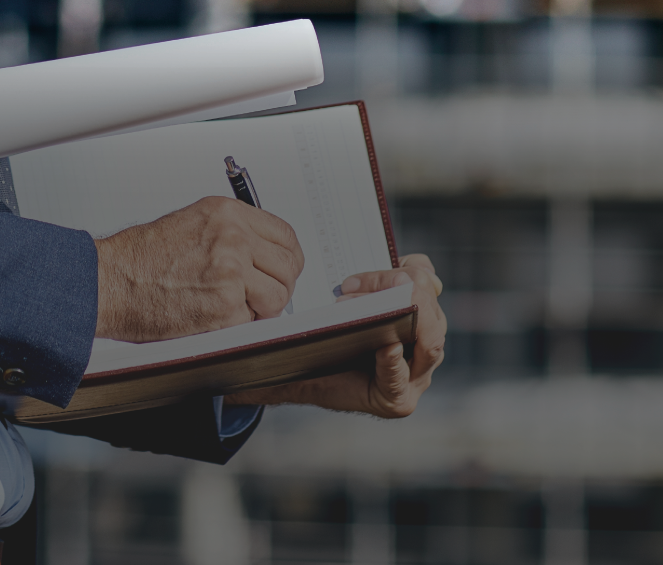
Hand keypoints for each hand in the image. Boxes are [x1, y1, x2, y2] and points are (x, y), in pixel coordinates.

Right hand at [93, 196, 303, 341]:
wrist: (111, 281)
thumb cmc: (141, 258)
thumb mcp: (193, 224)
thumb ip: (232, 233)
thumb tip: (264, 254)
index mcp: (227, 214)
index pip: (286, 236)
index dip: (287, 259)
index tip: (281, 271)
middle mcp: (233, 238)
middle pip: (289, 267)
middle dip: (277, 286)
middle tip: (256, 295)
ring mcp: (231, 272)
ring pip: (278, 298)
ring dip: (260, 309)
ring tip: (230, 306)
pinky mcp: (225, 308)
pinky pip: (253, 323)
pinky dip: (236, 326)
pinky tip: (210, 315)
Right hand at [223, 253, 446, 417]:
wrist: (330, 354)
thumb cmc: (311, 368)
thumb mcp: (289, 377)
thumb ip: (265, 386)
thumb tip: (229, 390)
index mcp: (389, 398)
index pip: (398, 382)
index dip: (395, 365)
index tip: (386, 347)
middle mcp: (414, 376)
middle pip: (429, 343)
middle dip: (408, 314)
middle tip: (377, 290)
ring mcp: (425, 345)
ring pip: (433, 316)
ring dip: (408, 291)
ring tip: (382, 274)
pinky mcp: (426, 312)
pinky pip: (432, 292)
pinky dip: (417, 275)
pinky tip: (403, 264)